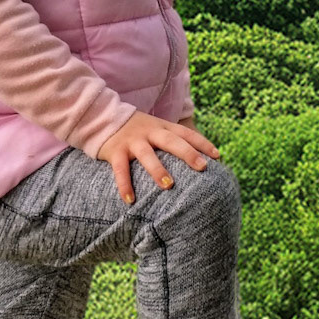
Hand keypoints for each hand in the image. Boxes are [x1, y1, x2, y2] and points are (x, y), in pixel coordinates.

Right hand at [96, 112, 219, 204]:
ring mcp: (132, 141)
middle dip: (187, 153)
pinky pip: (120, 170)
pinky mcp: (115, 151)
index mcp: (162, 126)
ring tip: (169, 185)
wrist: (101, 117)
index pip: (186, 133)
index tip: (217, 156)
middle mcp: (149, 132)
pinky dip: (124, 185)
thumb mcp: (155, 128)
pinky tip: (130, 200)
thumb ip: (172, 140)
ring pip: (147, 155)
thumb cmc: (135, 130)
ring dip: (158, 169)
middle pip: (171, 141)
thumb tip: (198, 159)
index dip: (202, 143)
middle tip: (202, 167)